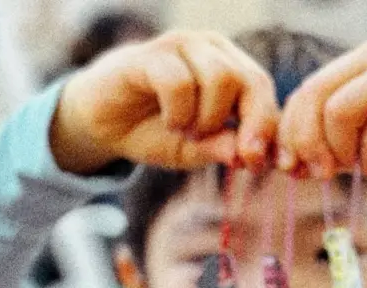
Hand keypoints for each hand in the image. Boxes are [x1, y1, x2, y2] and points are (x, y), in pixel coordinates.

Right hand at [51, 30, 278, 174]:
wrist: (100, 124)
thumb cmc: (151, 131)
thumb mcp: (191, 150)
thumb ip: (220, 148)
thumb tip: (247, 156)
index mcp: (229, 67)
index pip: (262, 89)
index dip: (265, 128)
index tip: (254, 163)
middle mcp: (211, 49)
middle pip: (250, 81)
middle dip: (243, 125)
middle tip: (219, 148)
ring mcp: (181, 46)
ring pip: (220, 79)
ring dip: (204, 119)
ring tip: (182, 130)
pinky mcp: (150, 54)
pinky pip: (180, 83)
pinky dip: (178, 112)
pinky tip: (169, 121)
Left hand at [277, 38, 366, 195]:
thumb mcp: (358, 146)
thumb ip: (324, 146)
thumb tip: (285, 164)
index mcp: (357, 64)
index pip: (304, 93)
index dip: (290, 135)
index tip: (293, 169)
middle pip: (314, 97)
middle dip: (308, 144)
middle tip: (321, 175)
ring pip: (338, 111)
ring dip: (342, 152)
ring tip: (363, 169)